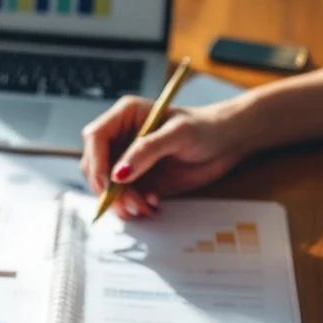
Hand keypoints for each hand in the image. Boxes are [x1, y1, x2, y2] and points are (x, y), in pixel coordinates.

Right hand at [80, 96, 246, 218]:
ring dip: (122, 201)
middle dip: (108, 188)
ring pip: (107, 186)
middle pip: (95, 165)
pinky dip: (134, 205)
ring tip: (146, 206)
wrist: (227, 144)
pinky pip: (124, 197)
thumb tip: (119, 174)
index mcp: (125, 116)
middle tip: (128, 203)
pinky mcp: (138, 179)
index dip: (97, 161)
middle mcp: (121, 138)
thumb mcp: (179, 134)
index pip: (95, 137)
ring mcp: (128, 160)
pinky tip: (153, 204)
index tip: (110, 182)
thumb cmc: (206, 129)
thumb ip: (147, 151)